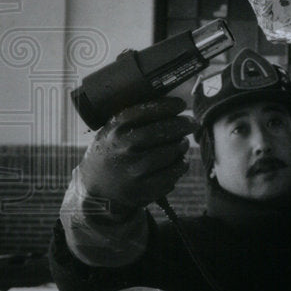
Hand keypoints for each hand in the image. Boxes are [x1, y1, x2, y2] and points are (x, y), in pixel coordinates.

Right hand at [78, 96, 196, 214]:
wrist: (97, 186)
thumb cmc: (113, 151)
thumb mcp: (114, 130)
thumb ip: (137, 117)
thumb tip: (172, 102)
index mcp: (116, 130)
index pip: (146, 111)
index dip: (168, 106)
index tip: (181, 104)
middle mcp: (124, 148)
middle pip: (162, 131)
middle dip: (182, 124)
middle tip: (192, 122)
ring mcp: (134, 170)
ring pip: (171, 152)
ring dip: (182, 145)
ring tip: (183, 142)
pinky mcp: (144, 188)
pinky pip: (173, 172)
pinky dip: (181, 164)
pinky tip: (179, 160)